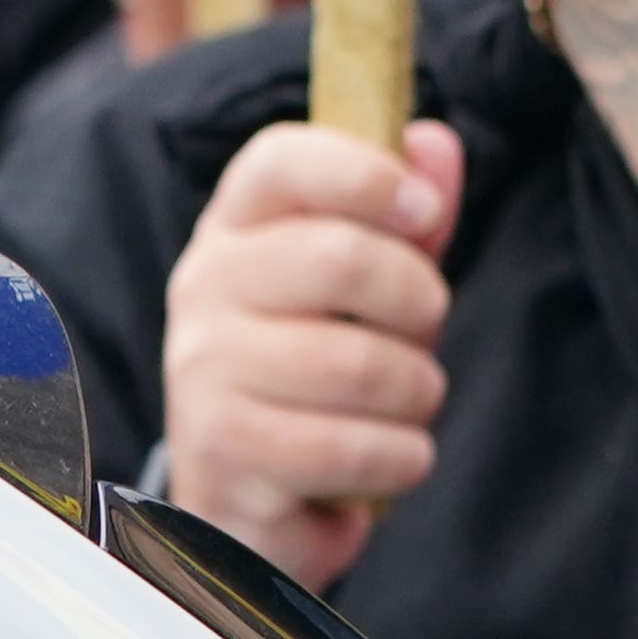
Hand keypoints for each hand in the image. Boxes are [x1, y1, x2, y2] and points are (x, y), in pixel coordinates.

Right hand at [163, 120, 463, 587]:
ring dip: (417, 391)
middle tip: (419, 331)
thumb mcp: (370, 283)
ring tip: (402, 402)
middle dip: (419, 303)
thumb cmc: (322, 365)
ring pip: (361, 366)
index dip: (368, 176)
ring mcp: (203, 374)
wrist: (252, 496)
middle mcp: (204, 289)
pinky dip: (400, 457)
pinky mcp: (223, 457)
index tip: (425, 211)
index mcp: (237, 226)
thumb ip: (408, 213)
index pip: (283, 161)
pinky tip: (387, 455)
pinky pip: (352, 449)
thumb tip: (434, 142)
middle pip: (343, 259)